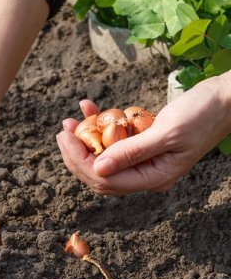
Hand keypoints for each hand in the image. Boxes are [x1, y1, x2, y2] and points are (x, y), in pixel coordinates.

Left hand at [56, 75, 230, 194]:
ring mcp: (145, 160)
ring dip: (85, 139)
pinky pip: (116, 140)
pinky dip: (102, 125)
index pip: (105, 180)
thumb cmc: (203, 114)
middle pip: (100, 173)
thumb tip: (97, 169)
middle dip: (77, 153)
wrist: (226, 98)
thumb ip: (132, 153)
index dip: (80, 162)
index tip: (66, 139)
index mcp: (153, 178)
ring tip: (70, 121)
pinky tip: (90, 108)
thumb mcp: (166, 133)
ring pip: (104, 157)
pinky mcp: (144, 144)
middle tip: (63, 131)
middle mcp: (146, 174)